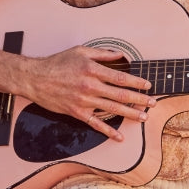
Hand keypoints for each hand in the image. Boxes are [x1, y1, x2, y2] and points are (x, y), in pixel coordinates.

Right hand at [21, 46, 156, 141]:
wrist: (35, 78)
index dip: (137, 82)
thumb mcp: (81, 51)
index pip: (121, 77)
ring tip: (144, 118)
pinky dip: (108, 132)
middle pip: (121, 95)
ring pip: (112, 109)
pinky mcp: (77, 112)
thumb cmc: (58, 62)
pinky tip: (120, 137)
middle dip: (140, 100)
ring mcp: (84, 101)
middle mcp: (91, 86)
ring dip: (130, 114)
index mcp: (93, 70)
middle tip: (153, 103)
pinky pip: (96, 124)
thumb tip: (121, 54)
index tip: (148, 85)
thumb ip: (102, 53)